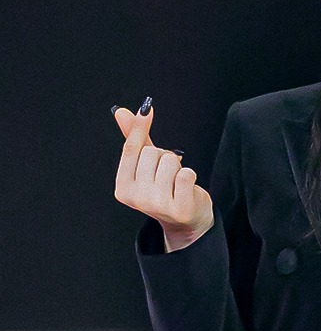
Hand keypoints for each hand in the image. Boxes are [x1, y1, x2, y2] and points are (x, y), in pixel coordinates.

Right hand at [113, 100, 214, 250]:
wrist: (187, 221)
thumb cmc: (166, 190)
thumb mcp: (146, 166)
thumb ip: (135, 140)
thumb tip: (121, 112)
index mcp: (123, 188)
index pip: (131, 149)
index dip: (140, 128)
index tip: (147, 109)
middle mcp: (138, 198)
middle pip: (152, 153)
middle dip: (164, 157)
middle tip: (166, 174)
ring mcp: (158, 205)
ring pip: (170, 161)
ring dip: (178, 167)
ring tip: (176, 183)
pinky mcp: (179, 208)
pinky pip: (186, 174)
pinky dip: (189, 176)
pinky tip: (186, 189)